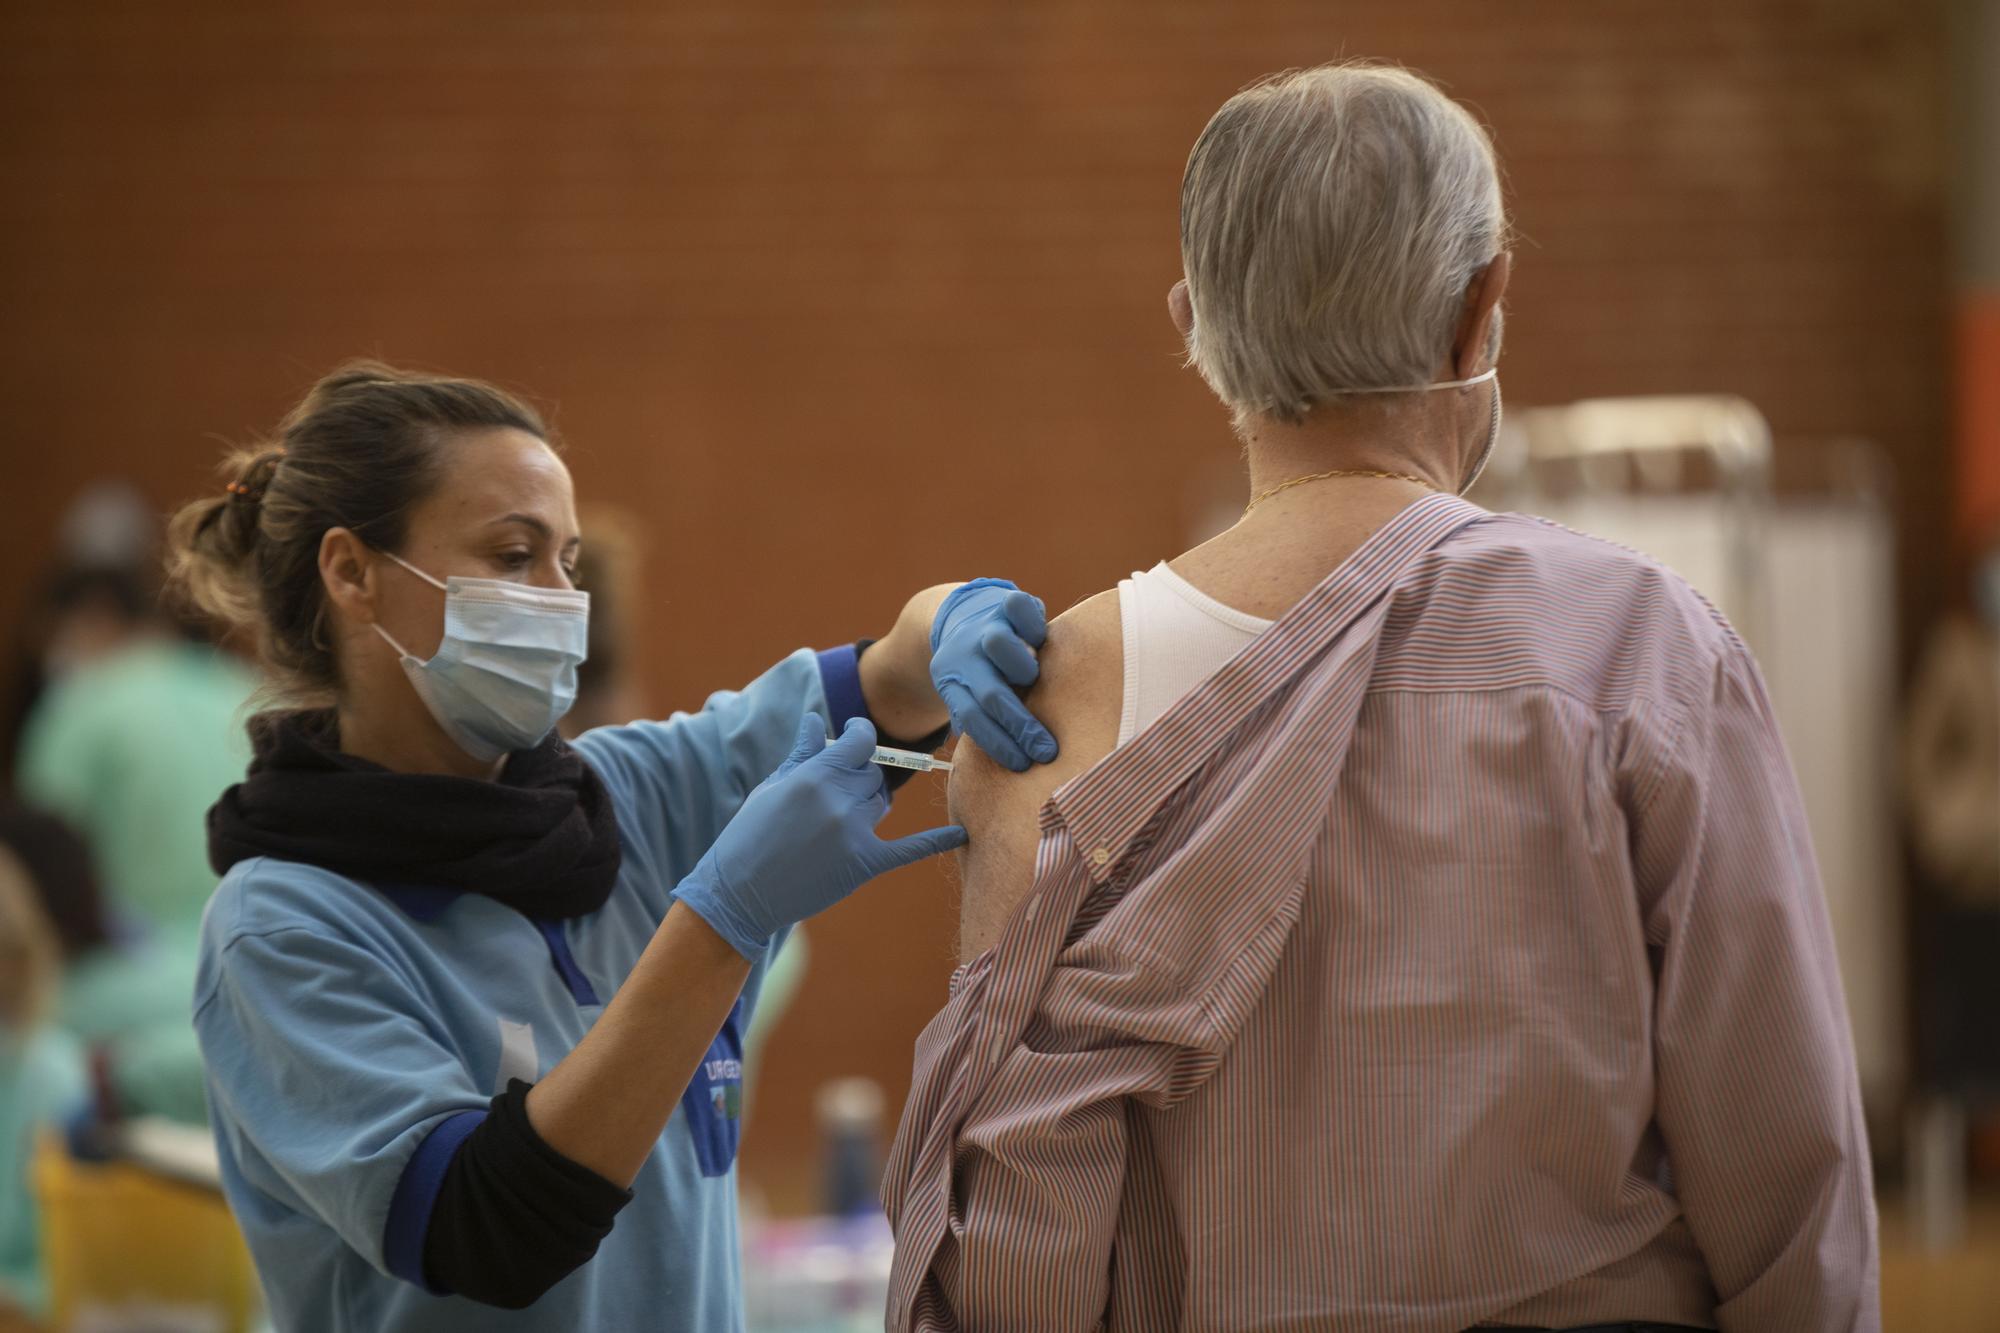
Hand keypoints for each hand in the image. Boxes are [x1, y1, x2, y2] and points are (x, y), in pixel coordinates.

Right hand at [672, 715, 967, 960]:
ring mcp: (854, 833)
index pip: (861, 740)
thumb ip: (802, 753)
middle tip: (831, 792)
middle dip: (856, 776)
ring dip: (868, 803)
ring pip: (881, 802)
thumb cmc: (749, 836)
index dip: (861, 736)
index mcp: (815, 775)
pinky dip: (937, 841)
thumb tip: (815, 719)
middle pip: (871, 773)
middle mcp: (839, 801)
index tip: (857, 737)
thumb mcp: (772, 787)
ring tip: (837, 818)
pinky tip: (962, 834)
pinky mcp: (864, 864)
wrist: (739, 894)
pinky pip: (909, 849)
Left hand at [929, 578, 1057, 770]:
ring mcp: (986, 627)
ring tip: (1035, 680)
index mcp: (952, 682)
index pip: (974, 719)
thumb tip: (1018, 760)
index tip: (1023, 765)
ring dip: (1021, 667)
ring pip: (999, 646)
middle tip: (1046, 751)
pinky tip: (1044, 640)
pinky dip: (1032, 623)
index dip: (998, 744)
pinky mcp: (1005, 603)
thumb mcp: (969, 693)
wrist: (959, 615)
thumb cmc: (980, 670)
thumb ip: (985, 717)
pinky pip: (1019, 607)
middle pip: (991, 694)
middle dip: (1020, 726)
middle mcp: (966, 655)